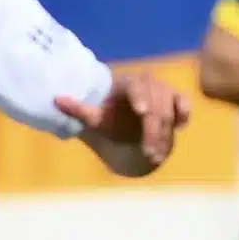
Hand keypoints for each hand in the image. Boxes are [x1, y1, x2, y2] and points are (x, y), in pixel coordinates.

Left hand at [59, 66, 190, 172]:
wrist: (127, 124)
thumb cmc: (110, 119)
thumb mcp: (93, 117)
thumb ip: (77, 109)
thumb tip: (55, 99)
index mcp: (128, 84)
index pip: (136, 86)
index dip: (140, 97)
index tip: (141, 112)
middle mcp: (148, 84)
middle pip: (155, 105)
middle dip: (152, 131)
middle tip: (148, 153)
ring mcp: (164, 92)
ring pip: (169, 110)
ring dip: (164, 134)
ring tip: (156, 155)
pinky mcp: (176, 101)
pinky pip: (184, 105)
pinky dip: (183, 115)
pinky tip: (179, 127)